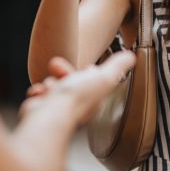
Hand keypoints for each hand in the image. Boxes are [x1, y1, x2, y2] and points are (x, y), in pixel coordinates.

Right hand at [19, 52, 133, 123]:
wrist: (50, 114)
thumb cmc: (76, 100)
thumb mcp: (104, 77)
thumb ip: (117, 66)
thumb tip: (131, 56)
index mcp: (93, 100)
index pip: (90, 82)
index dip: (85, 71)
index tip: (84, 67)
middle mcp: (76, 108)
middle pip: (69, 82)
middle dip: (62, 73)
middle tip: (57, 69)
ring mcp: (58, 110)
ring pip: (53, 87)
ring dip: (50, 83)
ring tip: (50, 87)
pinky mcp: (41, 112)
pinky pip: (38, 96)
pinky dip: (38, 92)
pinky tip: (39, 93)